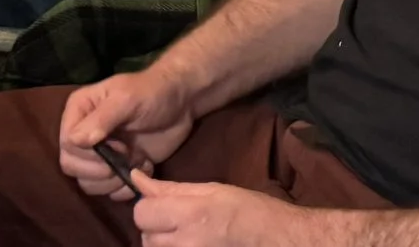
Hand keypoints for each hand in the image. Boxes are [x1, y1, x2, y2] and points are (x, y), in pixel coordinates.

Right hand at [59, 67, 199, 200]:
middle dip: (98, 171)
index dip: (89, 153)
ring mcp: (101, 153)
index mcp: (79, 111)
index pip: (67, 143)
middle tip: (125, 159)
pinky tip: (143, 169)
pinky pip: (110, 191)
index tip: (118, 145)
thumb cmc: (151, 94)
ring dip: (112, 183)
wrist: (180, 102)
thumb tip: (76, 141)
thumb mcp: (126, 99)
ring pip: (88, 183)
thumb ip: (102, 119)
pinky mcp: (119, 168)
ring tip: (134, 167)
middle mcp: (84, 133)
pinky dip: (126, 189)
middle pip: (71, 166)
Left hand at [123, 173, 337, 243]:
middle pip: (146, 237)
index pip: (141, 213)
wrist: (282, 241)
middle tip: (176, 221)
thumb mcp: (212, 190)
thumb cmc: (252, 211)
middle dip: (155, 227)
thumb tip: (136, 178)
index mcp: (189, 215)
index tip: (162, 205)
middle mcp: (187, 243)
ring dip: (164, 244)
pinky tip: (194, 244)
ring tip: (187, 236)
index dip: (148, 207)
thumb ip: (170, 189)